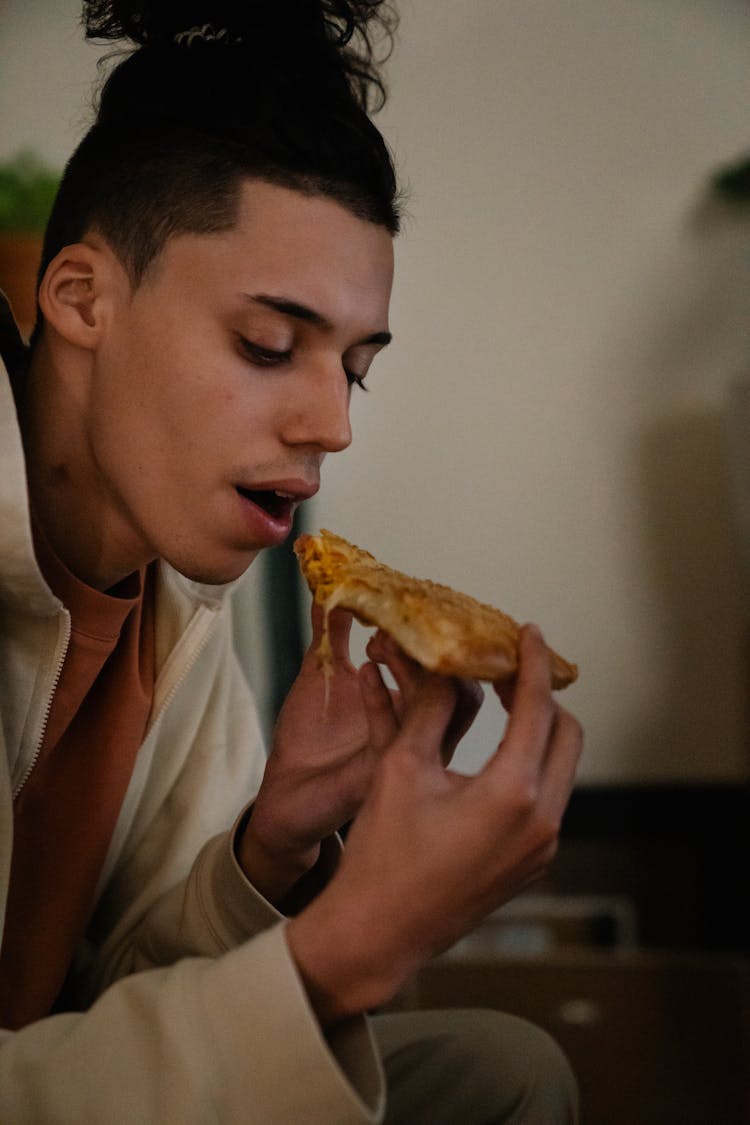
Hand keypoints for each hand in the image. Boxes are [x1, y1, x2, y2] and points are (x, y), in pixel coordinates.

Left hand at [238, 603, 481, 900]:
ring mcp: (411, 751)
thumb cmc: (311, 739)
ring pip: (446, 709)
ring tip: (378, 644)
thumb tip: (331, 585)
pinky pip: (403, 733)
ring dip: (415, 669)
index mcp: (415, 702)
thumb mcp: (321, 673)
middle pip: (464, 685)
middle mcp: (423, 727)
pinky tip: (362, 672)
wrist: (284, 794)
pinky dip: (384, 696)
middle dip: (435, 649)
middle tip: (394, 626)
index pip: (453, 666)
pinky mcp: (388, 769)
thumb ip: (331, 631)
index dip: (443, 635)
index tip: (413, 607)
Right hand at [286, 624, 582, 1022]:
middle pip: (566, 735)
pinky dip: (530, 765)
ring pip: (560, 767)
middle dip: (542, 697)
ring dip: (538, 731)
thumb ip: (428, 710)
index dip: (532, 663)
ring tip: (501, 704)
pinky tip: (495, 753)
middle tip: (507, 670)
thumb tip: (443, 666)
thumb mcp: (400, 769)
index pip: (537, 708)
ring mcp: (542, 847)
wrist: (378, 934)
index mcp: (513, 794)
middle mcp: (541, 821)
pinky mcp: (531, 863)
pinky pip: (547, 798)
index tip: (529, 632)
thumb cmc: (383, 854)